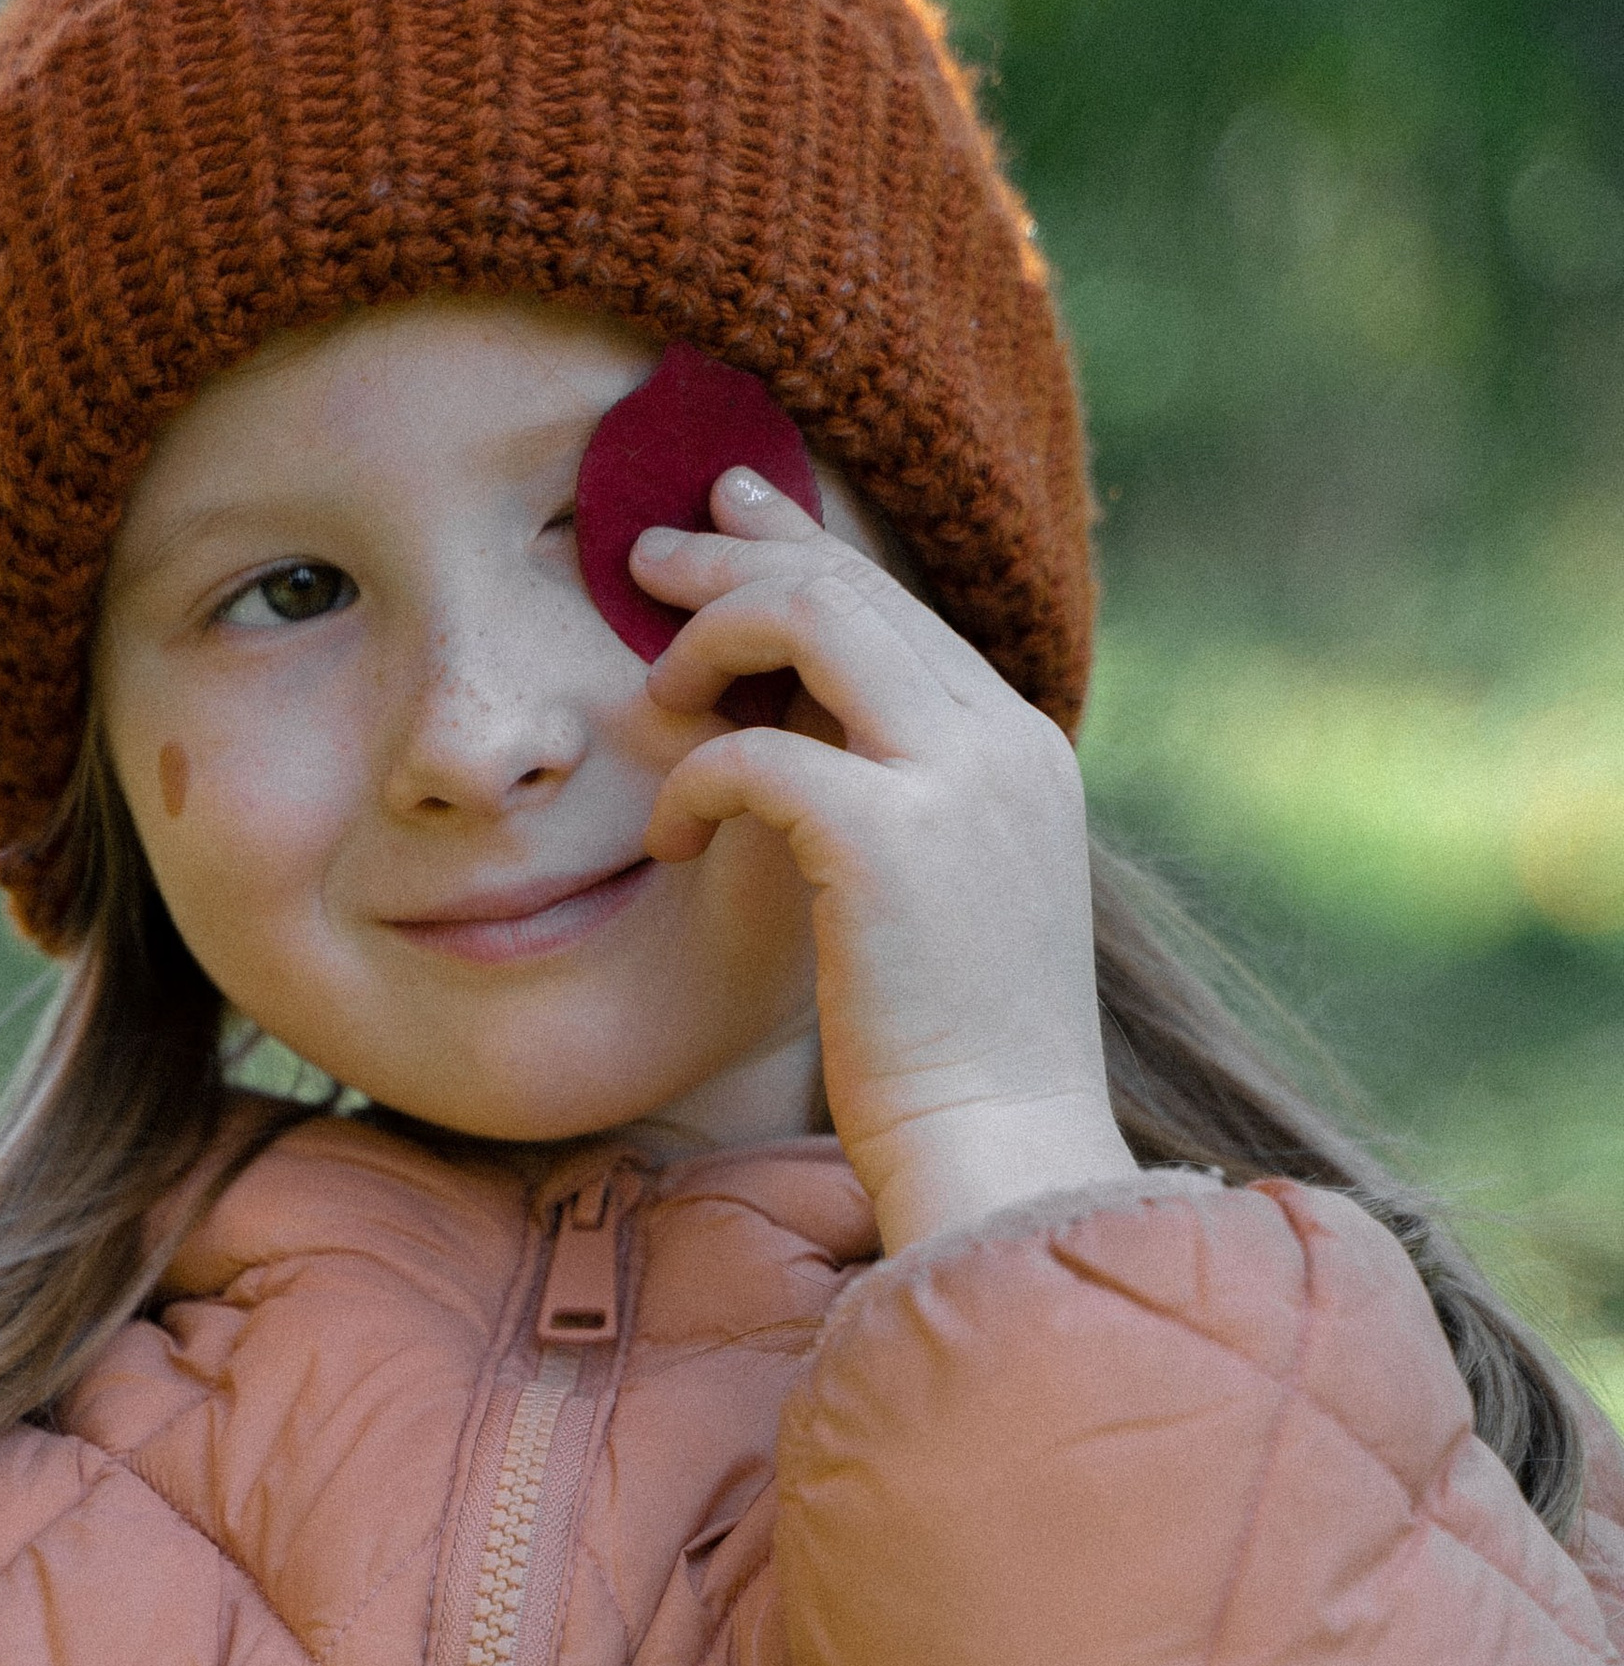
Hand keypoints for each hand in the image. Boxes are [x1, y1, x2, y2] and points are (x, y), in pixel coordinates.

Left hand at [633, 469, 1139, 1252]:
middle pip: (852, 584)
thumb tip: (794, 750)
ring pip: (812, 620)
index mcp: (1019, 749)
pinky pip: (755, 749)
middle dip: (738, 553)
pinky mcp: (888, 837)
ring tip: (654, 694)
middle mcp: (1001, 741)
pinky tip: (673, 832)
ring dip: (710, 638)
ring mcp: (955, 780)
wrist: (999, 1151)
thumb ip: (896, 810)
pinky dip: (696, 777)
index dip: (804, 546)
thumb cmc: (952, 1056)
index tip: (731, 514)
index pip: (900, 605)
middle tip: (647, 551)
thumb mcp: (938, 903)